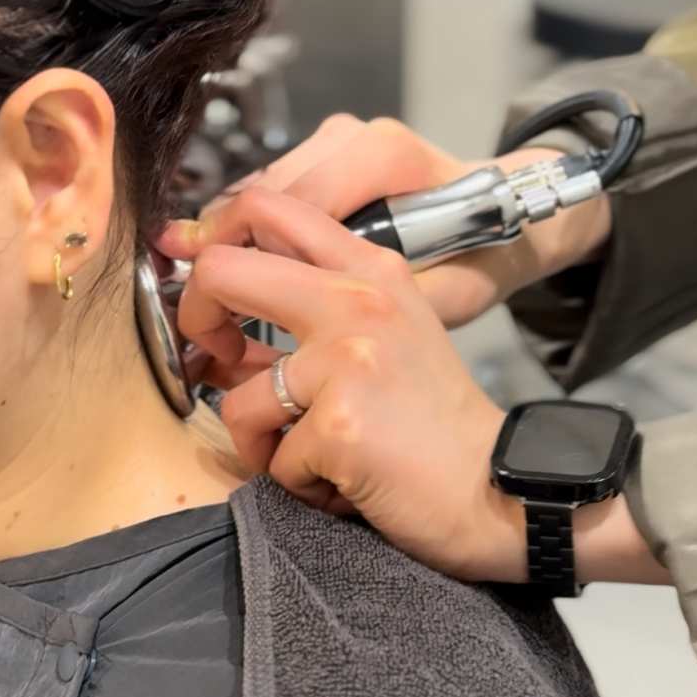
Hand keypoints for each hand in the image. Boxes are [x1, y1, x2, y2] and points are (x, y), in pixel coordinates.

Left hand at [162, 185, 526, 579]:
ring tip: (314, 456)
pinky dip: (300, 484)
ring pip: (237, 395)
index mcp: (371, 268)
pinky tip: (344, 484)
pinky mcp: (338, 424)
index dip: (213, 243)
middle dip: (196, 319)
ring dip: (263, 442)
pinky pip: (272, 460)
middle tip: (219, 361)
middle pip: (220, 270)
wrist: (500, 489)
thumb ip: (315, 307)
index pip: (267, 207)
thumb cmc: (435, 423)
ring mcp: (347, 360)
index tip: (207, 292)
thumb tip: (217, 315)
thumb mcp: (387, 333)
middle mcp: (358, 300)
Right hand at [185, 115, 610, 328]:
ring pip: (257, 194)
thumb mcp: (453, 293)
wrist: (517, 210)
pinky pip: (273, 194)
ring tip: (216, 308)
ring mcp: (338, 137)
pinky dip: (252, 237)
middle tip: (202, 317)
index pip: (285, 207)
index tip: (217, 317)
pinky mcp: (330, 148)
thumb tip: (300, 324)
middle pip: (259, 197)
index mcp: (384, 160)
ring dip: (233, 249)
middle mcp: (355, 138)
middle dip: (221, 258)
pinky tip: (245, 280)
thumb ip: (386, 304)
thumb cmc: (487, 252)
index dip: (240, 264)